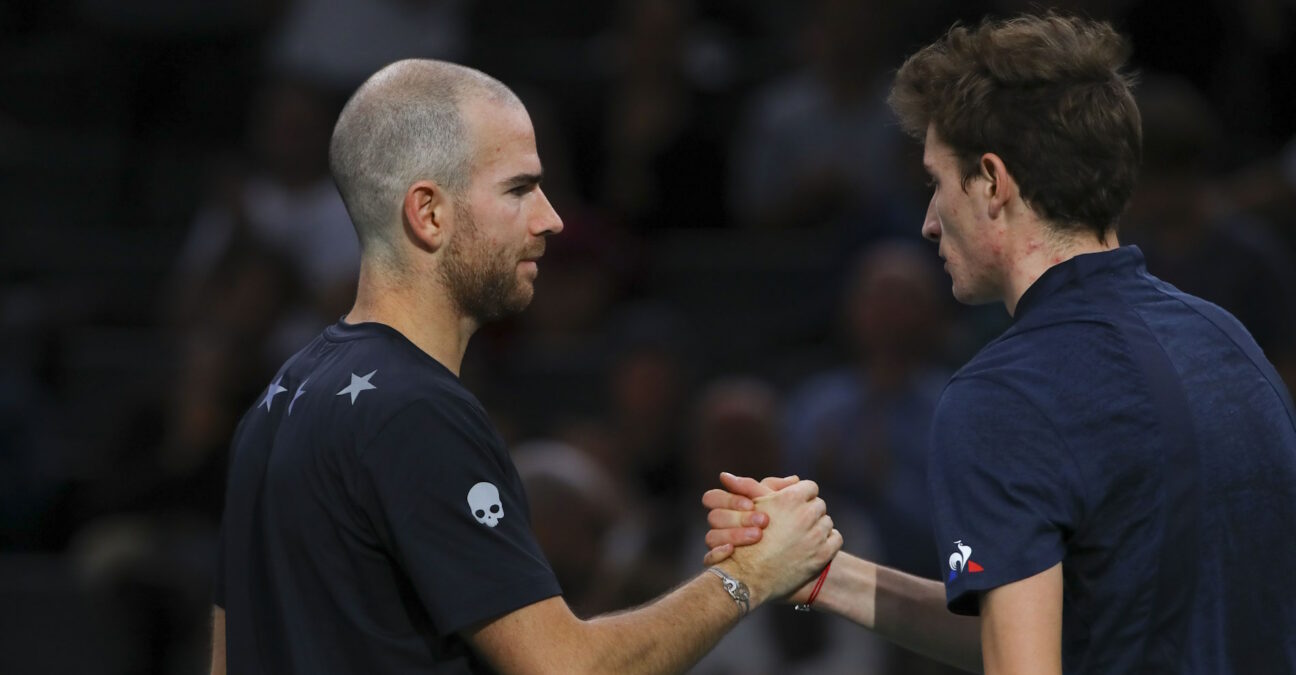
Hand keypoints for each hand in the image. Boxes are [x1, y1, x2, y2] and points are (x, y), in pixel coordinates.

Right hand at [700, 473, 797, 563]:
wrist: (784, 568)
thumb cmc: (780, 532)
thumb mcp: (779, 510)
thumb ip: (782, 494)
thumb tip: (795, 480)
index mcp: (729, 509)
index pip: (714, 497)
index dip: (730, 499)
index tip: (752, 504)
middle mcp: (720, 527)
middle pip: (714, 516)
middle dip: (738, 517)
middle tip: (764, 521)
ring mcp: (718, 546)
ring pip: (711, 537)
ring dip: (734, 534)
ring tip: (758, 535)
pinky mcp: (720, 565)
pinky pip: (709, 559)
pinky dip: (718, 553)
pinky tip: (732, 551)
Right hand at [712, 477, 840, 605]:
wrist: (747, 575)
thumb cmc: (745, 537)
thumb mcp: (753, 505)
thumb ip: (772, 486)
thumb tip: (794, 478)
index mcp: (790, 498)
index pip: (810, 487)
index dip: (802, 496)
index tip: (794, 506)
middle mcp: (806, 514)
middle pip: (819, 505)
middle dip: (809, 512)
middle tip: (795, 524)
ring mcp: (816, 535)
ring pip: (827, 522)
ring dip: (817, 527)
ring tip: (801, 537)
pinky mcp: (822, 555)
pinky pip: (836, 539)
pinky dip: (828, 541)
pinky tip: (813, 546)